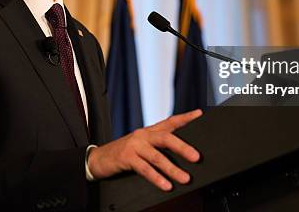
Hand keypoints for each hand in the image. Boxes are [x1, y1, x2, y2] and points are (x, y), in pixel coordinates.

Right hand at [87, 109, 202, 190]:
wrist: (98, 158)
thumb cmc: (124, 153)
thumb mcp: (141, 146)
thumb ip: (157, 147)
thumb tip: (182, 154)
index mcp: (149, 131)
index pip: (170, 121)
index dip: (185, 118)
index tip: (199, 114)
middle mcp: (143, 135)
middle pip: (166, 137)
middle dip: (183, 147)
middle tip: (197, 157)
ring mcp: (135, 145)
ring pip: (157, 156)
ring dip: (173, 169)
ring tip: (185, 178)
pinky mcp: (127, 157)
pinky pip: (145, 169)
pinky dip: (157, 178)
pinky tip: (166, 185)